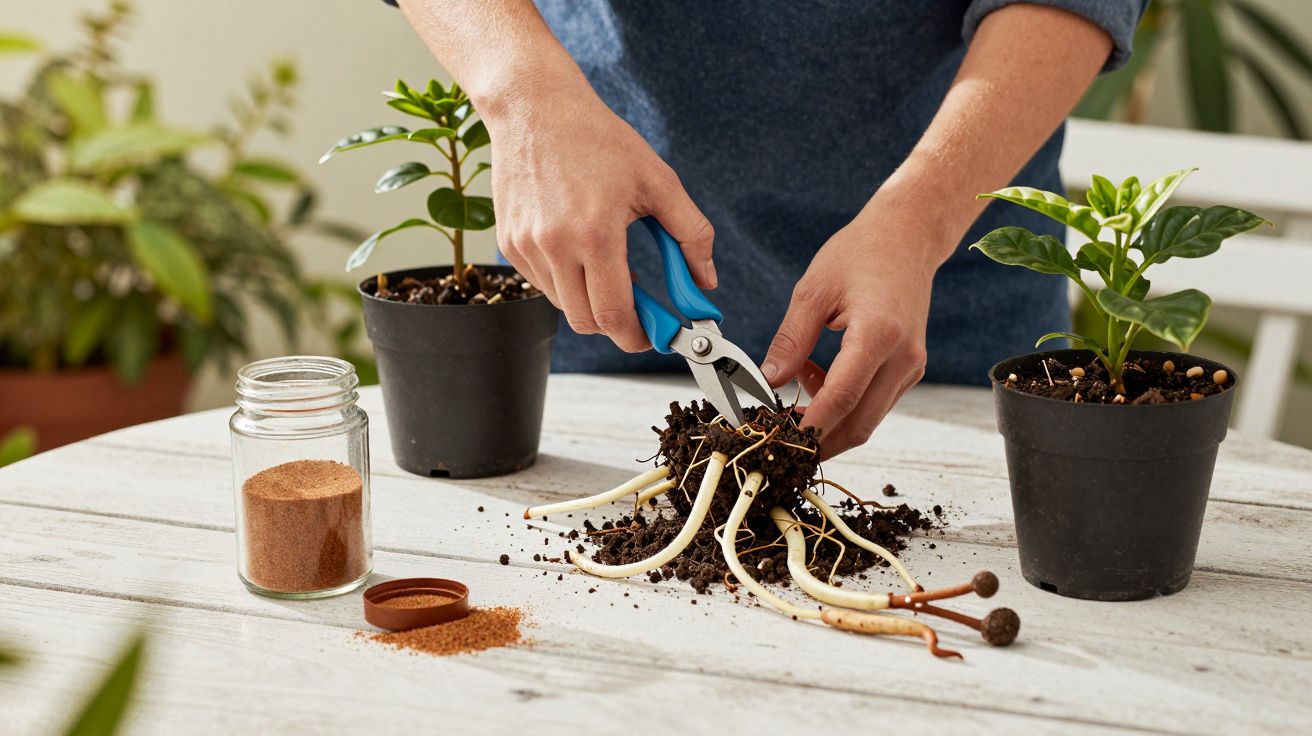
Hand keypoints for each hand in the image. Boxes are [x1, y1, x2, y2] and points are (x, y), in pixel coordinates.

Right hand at [485, 84, 715, 351]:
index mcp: (595, 233)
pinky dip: (567, 281)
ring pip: (564, 306)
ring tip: (610, 266)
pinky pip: (543, 284)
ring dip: (591, 301)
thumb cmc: (598, 139)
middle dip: (617, 324)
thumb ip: (691, 234)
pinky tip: (580, 249)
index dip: (638, 337)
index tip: (655, 336)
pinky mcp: (509, 244)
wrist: (534, 108)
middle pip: (587, 322)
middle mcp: (554, 245)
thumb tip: (706, 281)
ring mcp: (526, 247)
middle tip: (641, 308)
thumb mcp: (659, 181)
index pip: (614, 315)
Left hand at [761, 211, 941, 459]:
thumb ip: (791, 340)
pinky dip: (845, 403)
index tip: (784, 441)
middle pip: (860, 423)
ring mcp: (911, 366)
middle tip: (782, 438)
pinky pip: (875, 402)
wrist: (907, 237)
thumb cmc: (861, 253)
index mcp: (879, 333)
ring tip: (799, 382)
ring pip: (868, 418)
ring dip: (830, 418)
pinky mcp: (910, 369)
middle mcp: (903, 357)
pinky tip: (820, 373)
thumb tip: (769, 381)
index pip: (843, 396)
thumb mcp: (813, 290)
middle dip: (820, 440)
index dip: (812, 425)